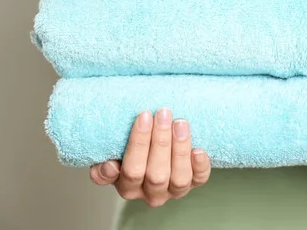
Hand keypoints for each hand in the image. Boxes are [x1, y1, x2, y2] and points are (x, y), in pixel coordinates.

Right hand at [89, 109, 210, 206]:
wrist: (156, 146)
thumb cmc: (132, 146)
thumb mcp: (114, 150)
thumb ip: (106, 155)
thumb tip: (109, 165)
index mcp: (126, 186)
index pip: (130, 171)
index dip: (138, 144)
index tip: (143, 116)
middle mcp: (150, 192)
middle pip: (155, 174)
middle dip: (160, 141)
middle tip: (163, 113)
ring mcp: (172, 190)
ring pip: (178, 178)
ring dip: (180, 150)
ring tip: (180, 123)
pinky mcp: (193, 184)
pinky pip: (199, 179)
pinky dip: (200, 166)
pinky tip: (199, 149)